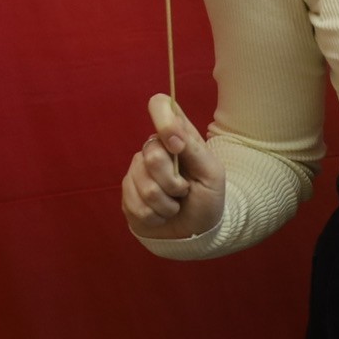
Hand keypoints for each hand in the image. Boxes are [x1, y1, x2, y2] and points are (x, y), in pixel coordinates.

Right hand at [119, 93, 225, 242]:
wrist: (196, 233)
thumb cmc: (208, 199)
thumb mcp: (212, 173)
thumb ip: (193, 149)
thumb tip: (172, 132)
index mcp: (177, 134)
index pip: (160, 105)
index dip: (164, 122)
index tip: (177, 146)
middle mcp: (154, 148)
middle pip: (152, 155)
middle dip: (173, 182)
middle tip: (183, 190)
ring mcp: (138, 170)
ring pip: (144, 185)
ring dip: (166, 204)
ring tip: (175, 205)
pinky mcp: (127, 193)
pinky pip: (135, 204)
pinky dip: (155, 216)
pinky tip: (162, 215)